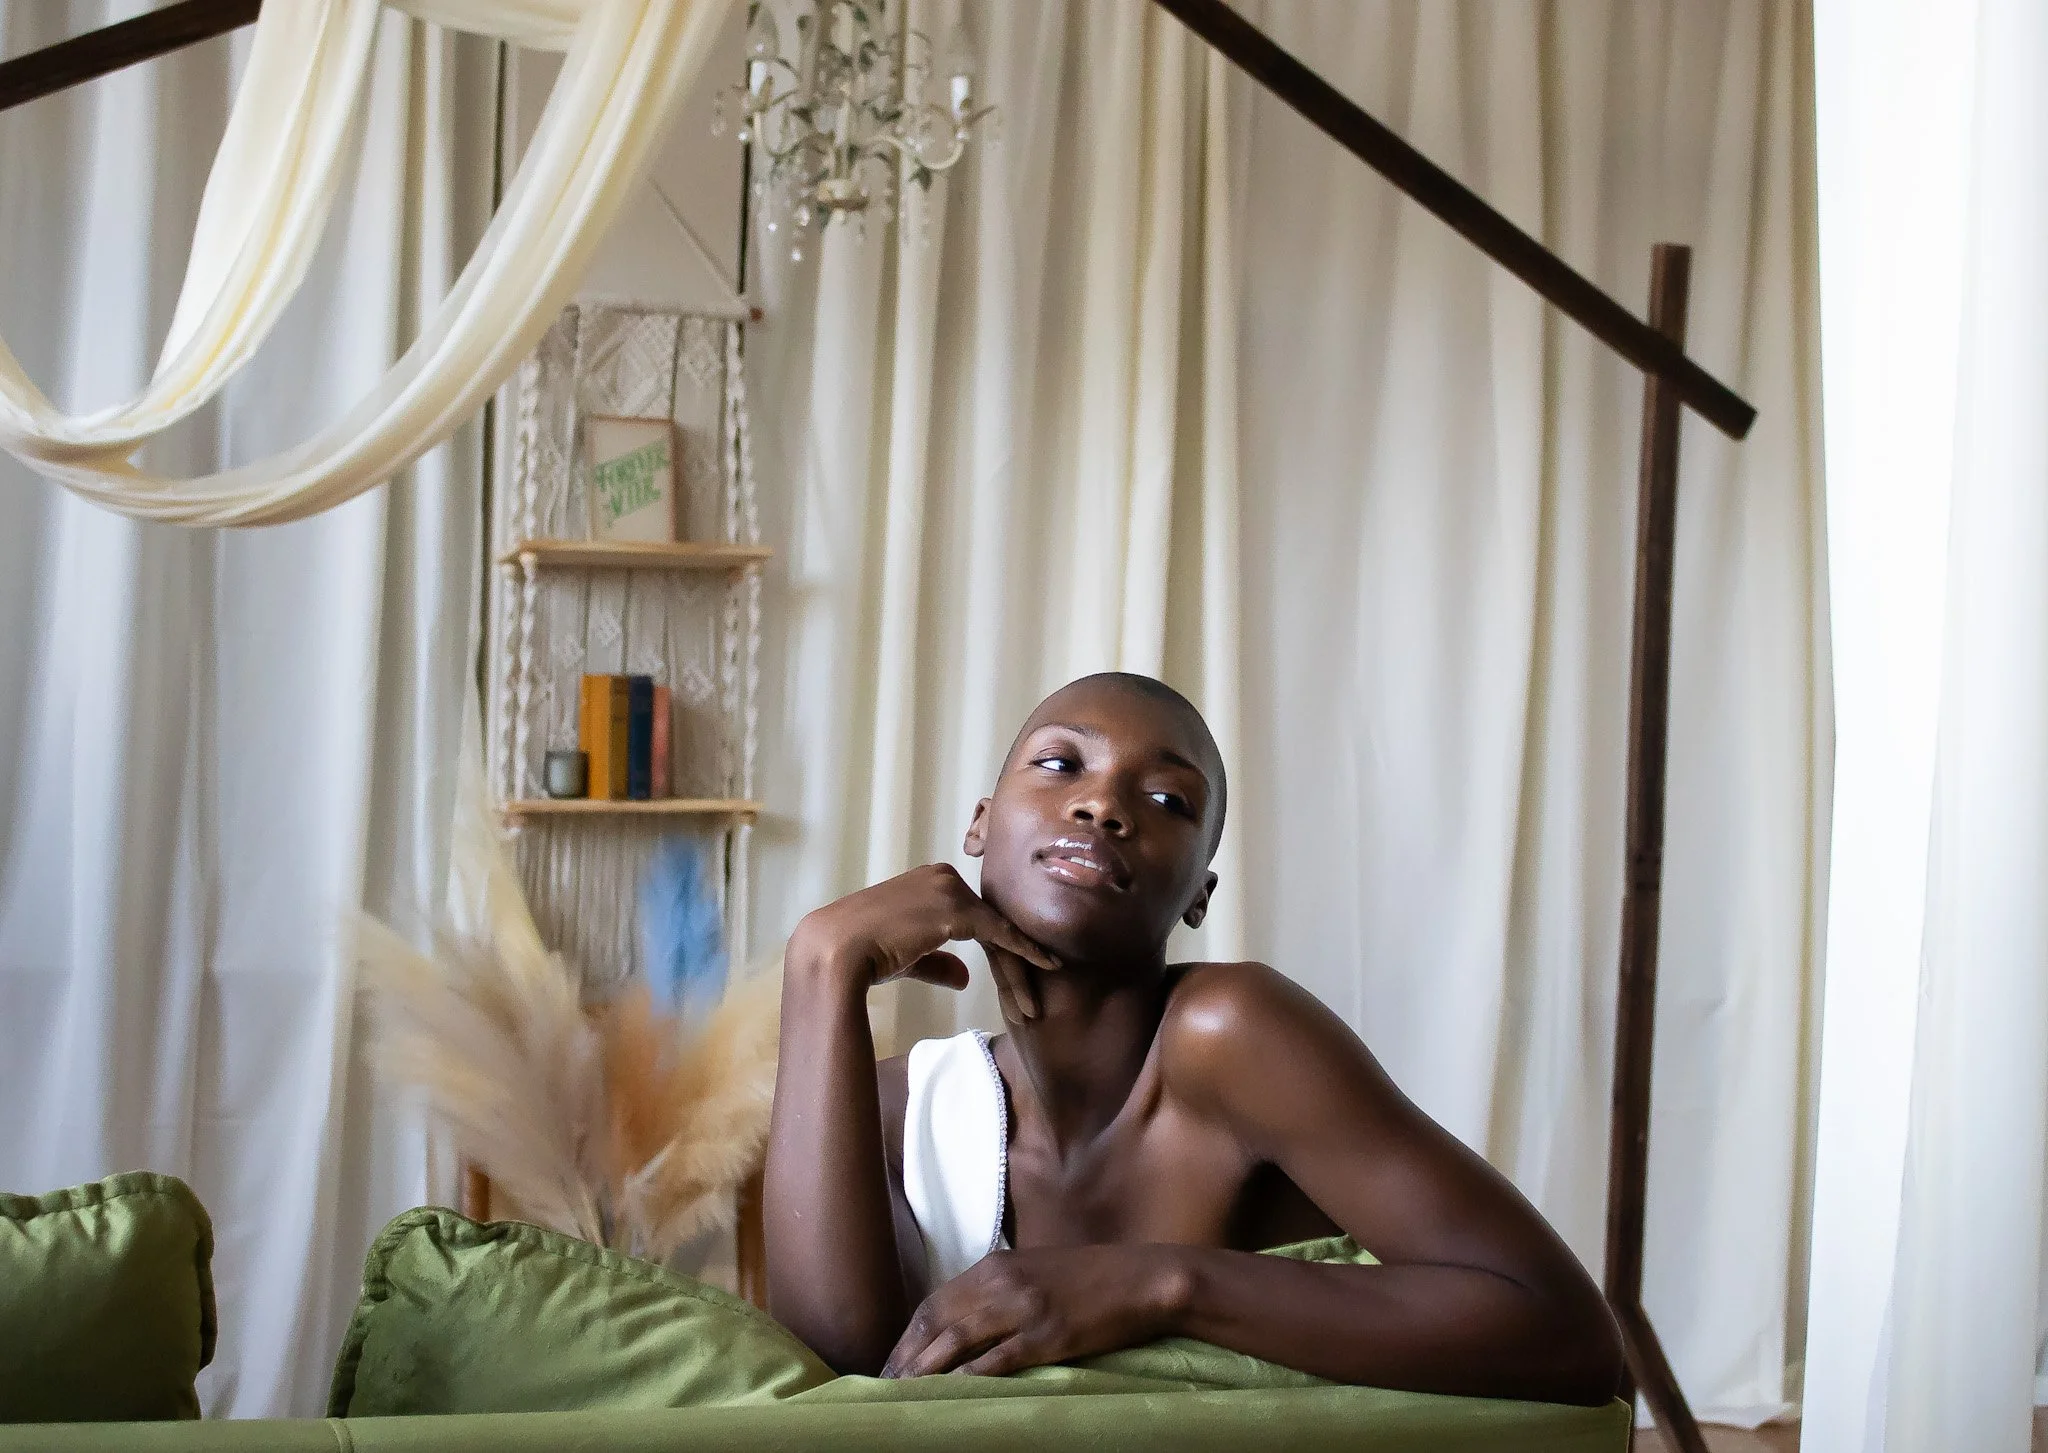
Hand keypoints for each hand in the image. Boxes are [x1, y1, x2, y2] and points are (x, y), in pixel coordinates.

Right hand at [788, 863, 1058, 1005]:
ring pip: (997, 932)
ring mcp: (951, 890)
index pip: (973, 917)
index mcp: (930, 882)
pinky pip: (1001, 933)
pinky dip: (1025, 950)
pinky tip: (1046, 966)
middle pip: (990, 924)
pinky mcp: (957, 909)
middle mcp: (944, 877)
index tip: (1017, 973)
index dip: (997, 948)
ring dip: (1018, 969)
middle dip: (1011, 963)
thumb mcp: (905, 956)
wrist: (836, 950)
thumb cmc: (861, 954)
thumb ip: (937, 962)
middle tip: (1028, 1000)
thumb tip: (965, 978)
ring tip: (1033, 1003)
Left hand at [880, 1244, 1187, 1377]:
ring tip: (903, 1397)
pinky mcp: (1047, 1335)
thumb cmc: (1090, 1278)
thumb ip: (998, 1290)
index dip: (906, 1337)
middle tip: (883, 1388)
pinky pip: (997, 1360)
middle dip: (905, 1357)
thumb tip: (962, 1323)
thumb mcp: (1034, 1272)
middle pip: (935, 1323)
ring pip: (957, 1341)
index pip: (934, 1303)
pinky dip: (968, 1378)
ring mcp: (1023, 1309)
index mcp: (995, 1266)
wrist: (1141, 1278)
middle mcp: (1001, 1283)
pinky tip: (949, 1394)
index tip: (889, 1364)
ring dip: (925, 1371)